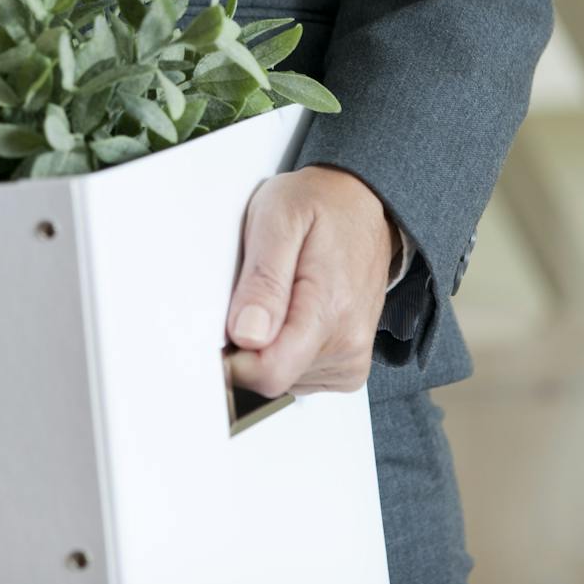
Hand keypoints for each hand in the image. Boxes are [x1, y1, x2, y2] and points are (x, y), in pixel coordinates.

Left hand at [226, 165, 396, 396]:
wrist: (362, 203)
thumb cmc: (319, 206)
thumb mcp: (278, 221)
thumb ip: (263, 281)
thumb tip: (246, 336)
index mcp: (329, 311)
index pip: (268, 373)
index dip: (233, 359)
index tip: (221, 327)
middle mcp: (349, 343)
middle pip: (272, 379)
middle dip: (248, 345)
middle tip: (252, 294)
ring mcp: (353, 357)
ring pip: (284, 380)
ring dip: (267, 346)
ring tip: (278, 296)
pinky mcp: (350, 363)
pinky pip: (301, 376)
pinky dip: (285, 350)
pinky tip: (289, 313)